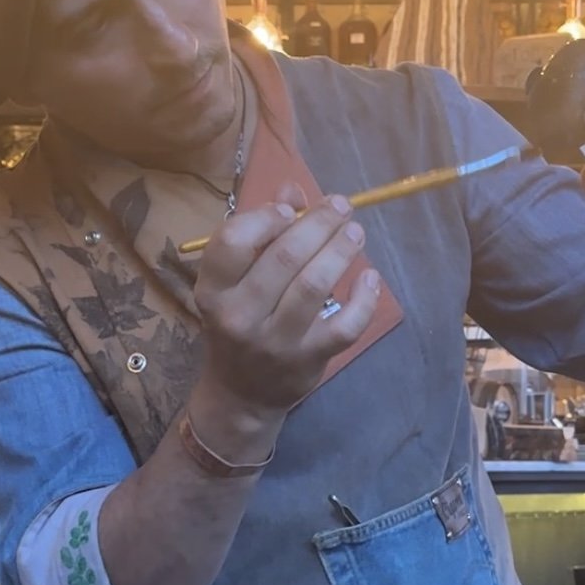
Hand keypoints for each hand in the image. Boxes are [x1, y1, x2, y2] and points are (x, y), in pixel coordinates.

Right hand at [193, 180, 380, 414]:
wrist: (241, 393)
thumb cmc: (240, 324)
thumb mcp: (236, 282)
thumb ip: (261, 234)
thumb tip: (295, 190)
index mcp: (214, 290)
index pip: (233, 241)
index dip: (267, 217)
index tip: (291, 209)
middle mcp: (239, 315)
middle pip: (283, 257)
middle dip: (319, 224)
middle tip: (341, 207)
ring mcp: (275, 340)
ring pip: (314, 285)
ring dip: (341, 251)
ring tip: (355, 233)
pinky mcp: (308, 359)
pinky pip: (344, 325)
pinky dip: (364, 298)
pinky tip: (370, 277)